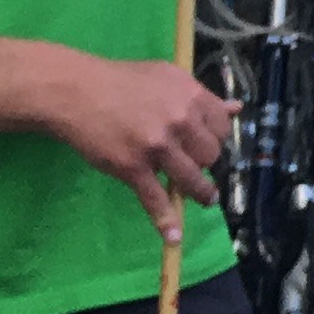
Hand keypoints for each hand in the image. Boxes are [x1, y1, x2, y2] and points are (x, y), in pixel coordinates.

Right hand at [44, 52, 229, 244]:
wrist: (77, 92)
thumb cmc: (122, 81)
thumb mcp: (167, 77)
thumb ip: (201, 97)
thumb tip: (236, 109)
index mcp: (190, 96)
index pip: (221, 126)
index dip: (215, 137)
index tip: (207, 143)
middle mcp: (179, 121)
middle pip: (210, 155)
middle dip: (204, 161)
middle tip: (192, 162)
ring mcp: (157, 147)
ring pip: (191, 179)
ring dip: (201, 193)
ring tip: (206, 199)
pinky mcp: (133, 168)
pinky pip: (156, 199)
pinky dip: (166, 220)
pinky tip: (173, 236)